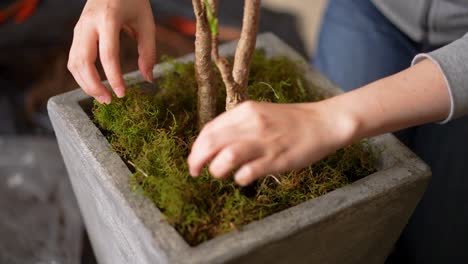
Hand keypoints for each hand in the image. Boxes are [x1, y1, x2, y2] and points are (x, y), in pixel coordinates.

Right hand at [68, 0, 155, 103]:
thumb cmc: (133, 1)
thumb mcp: (147, 23)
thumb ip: (148, 51)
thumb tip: (148, 78)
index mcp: (108, 19)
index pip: (108, 55)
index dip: (114, 77)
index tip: (122, 94)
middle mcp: (88, 24)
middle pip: (83, 61)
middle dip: (94, 85)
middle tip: (109, 101)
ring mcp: (79, 28)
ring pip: (73, 62)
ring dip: (85, 83)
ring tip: (102, 97)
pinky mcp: (76, 34)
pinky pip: (73, 59)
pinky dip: (81, 75)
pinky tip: (94, 85)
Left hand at [188, 101, 356, 185]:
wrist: (323, 122)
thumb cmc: (290, 121)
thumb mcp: (260, 114)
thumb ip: (237, 125)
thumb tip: (213, 145)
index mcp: (245, 110)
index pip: (209, 129)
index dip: (196, 147)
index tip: (194, 159)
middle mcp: (252, 124)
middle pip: (211, 143)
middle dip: (197, 160)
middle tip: (195, 172)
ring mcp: (264, 141)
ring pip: (226, 157)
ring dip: (216, 169)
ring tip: (219, 174)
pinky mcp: (277, 159)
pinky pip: (248, 172)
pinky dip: (239, 178)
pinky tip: (243, 178)